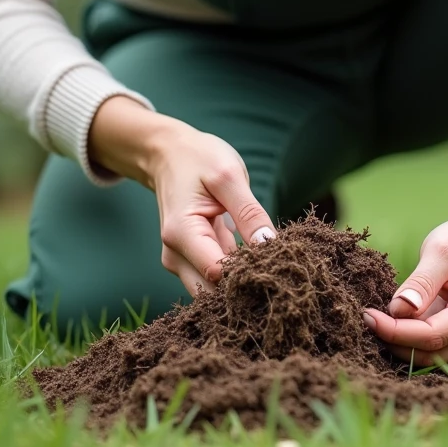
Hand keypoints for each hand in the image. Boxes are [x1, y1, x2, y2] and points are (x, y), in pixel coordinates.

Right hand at [89, 96, 275, 293]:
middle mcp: (175, 256)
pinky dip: (237, 272)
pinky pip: (216, 277)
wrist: (168, 155)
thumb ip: (249, 213)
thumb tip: (270, 246)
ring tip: (269, 262)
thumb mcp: (229, 177)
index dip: (249, 273)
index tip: (278, 262)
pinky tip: (256, 258)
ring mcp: (181, 261)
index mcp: (182, 234)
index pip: (218, 274)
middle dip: (246, 286)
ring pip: (215, 289)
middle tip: (279, 269)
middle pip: (214, 291)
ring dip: (242, 281)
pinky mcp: (191, 260)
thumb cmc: (198, 159)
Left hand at [363, 188, 447, 367]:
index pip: (433, 335)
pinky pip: (438, 357)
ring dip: (403, 344)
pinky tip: (403, 324)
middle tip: (369, 316)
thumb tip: (398, 311)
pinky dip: (415, 344)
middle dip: (395, 339)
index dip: (396, 332)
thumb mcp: (442, 249)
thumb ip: (422, 281)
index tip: (368, 316)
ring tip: (385, 317)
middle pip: (431, 353)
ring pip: (432, 359)